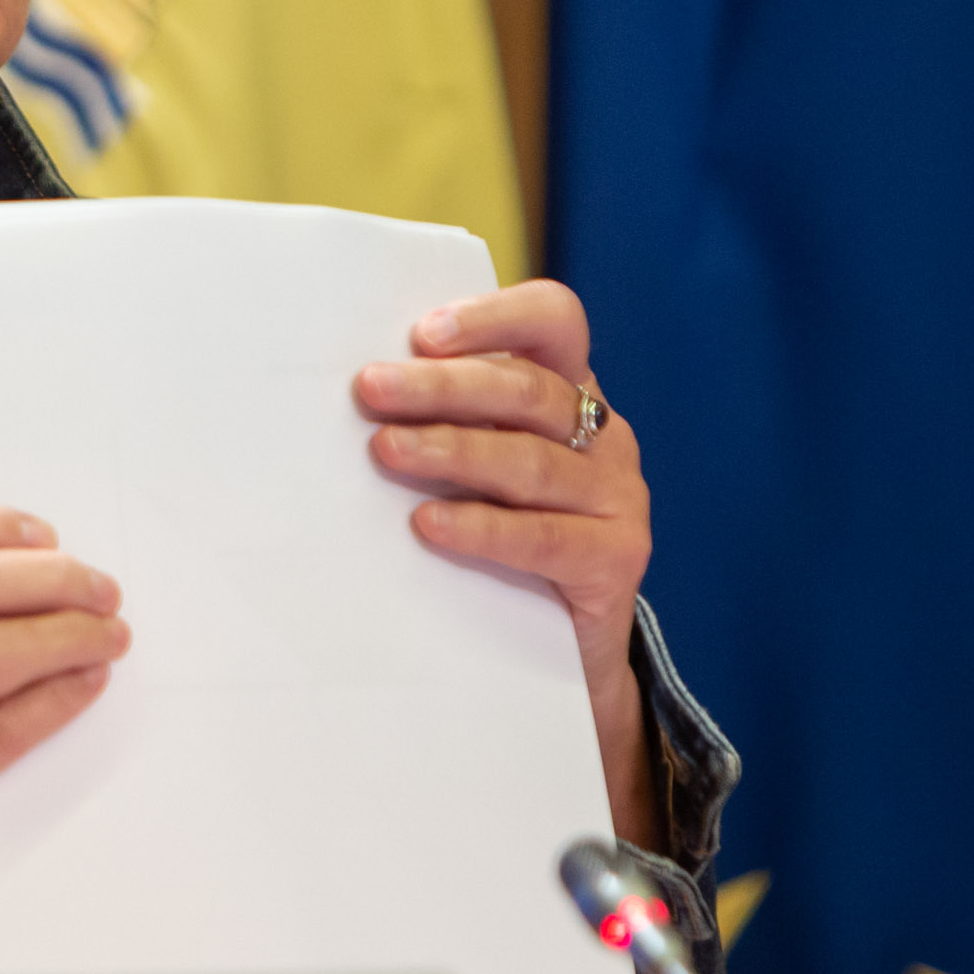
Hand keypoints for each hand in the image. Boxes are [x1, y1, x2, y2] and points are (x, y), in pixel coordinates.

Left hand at [353, 280, 662, 852]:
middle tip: (371, 389)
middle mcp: (604, 435)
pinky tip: (429, 525)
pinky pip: (546, 536)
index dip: (495, 317)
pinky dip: (484, 528)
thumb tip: (355, 393)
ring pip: (532, 459)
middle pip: (526, 389)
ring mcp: (618, 496)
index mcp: (570, 391)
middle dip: (441, 386)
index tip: (421, 333)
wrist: (560, 657)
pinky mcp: (617, 559)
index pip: (554, 321)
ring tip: (386, 451)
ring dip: (453, 450)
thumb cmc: (499, 541)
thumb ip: (444, 422)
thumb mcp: (477, 470)